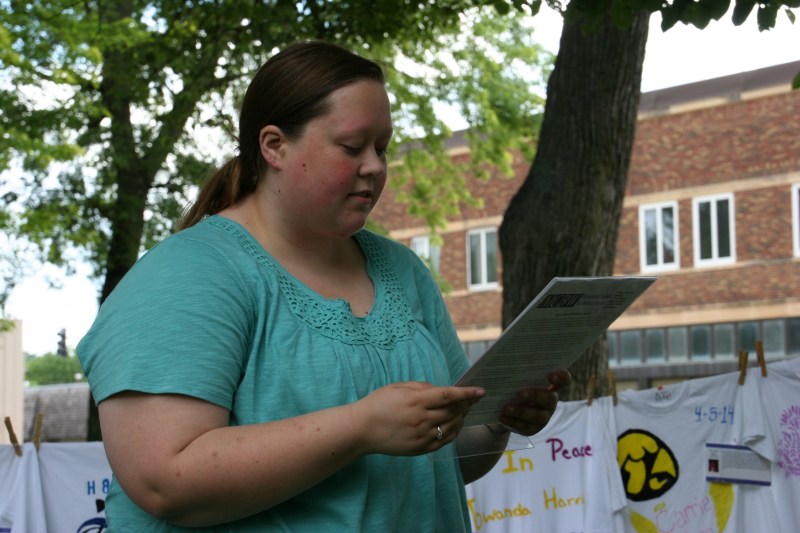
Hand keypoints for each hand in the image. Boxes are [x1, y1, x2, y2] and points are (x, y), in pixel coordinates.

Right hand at [350, 381, 484, 455]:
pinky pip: (444, 441)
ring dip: (461, 418)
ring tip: (463, 411)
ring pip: (451, 427)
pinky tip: (454, 425)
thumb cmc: (379, 403)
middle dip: (465, 404)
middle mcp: (421, 419)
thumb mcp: (399, 387)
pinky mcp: (420, 449)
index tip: (481, 391)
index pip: (449, 396)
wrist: (361, 429)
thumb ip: (423, 387)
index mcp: (416, 401)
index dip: (467, 393)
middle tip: (471, 399)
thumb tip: (443, 391)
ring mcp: (421, 436)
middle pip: (453, 411)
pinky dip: (453, 432)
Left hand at [497, 370, 570, 435]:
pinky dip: (513, 422)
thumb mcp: (513, 376)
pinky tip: (502, 416)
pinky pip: (526, 427)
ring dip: (522, 412)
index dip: (561, 377)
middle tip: (520, 394)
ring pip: (538, 416)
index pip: (564, 379)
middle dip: (535, 396)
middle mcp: (550, 400)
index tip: (550, 376)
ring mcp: (544, 416)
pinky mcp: (534, 428)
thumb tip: (500, 367)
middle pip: (550, 399)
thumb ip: (512, 371)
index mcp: (549, 384)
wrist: (503, 406)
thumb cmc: (511, 385)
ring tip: (506, 408)